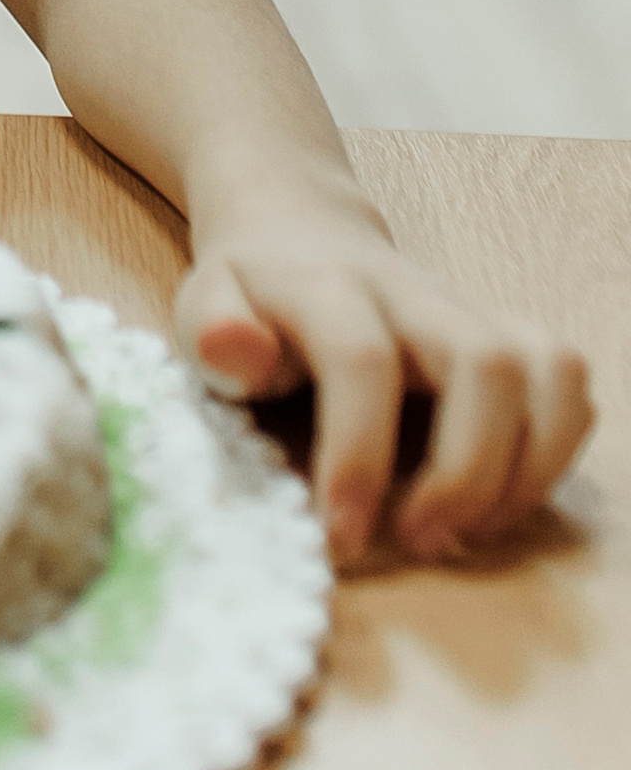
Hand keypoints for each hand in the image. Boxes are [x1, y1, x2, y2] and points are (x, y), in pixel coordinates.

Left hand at [178, 208, 592, 566]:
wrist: (298, 229)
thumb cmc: (250, 291)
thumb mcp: (205, 302)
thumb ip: (214, 330)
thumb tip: (232, 353)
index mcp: (328, 287)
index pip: (362, 359)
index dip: (359, 454)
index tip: (343, 534)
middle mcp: (413, 292)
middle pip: (486, 363)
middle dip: (467, 471)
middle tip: (421, 540)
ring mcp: (468, 309)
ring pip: (544, 369)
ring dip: (526, 467)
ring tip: (470, 530)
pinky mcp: (506, 331)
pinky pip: (565, 379)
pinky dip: (554, 448)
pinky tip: (500, 498)